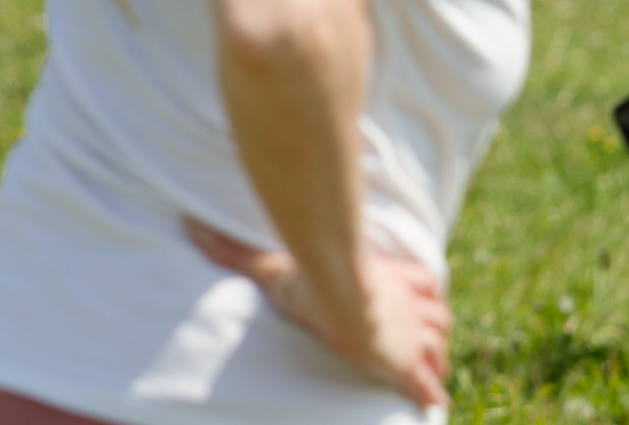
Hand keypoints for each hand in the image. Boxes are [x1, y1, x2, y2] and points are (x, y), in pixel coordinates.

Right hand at [187, 219, 449, 408]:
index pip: (420, 279)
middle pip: (438, 314)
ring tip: (432, 367)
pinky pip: (427, 385)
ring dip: (437, 355)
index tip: (422, 294)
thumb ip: (232, 249)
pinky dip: (429, 394)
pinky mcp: (405, 367)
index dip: (424, 289)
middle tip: (429, 339)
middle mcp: (403, 305)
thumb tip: (188, 225)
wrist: (336, 300)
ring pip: (441, 343)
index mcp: (382, 278)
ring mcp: (409, 336)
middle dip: (436, 326)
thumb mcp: (270, 262)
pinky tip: (430, 403)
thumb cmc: (308, 278)